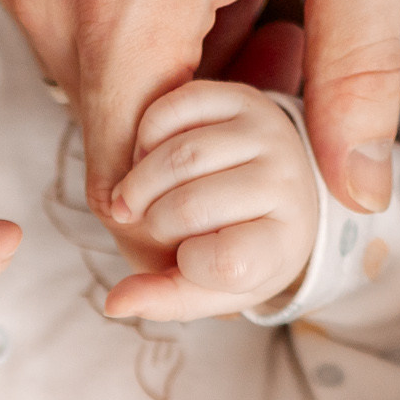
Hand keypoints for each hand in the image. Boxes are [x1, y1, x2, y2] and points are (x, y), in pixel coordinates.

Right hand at [0, 0, 399, 222]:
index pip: (122, 189)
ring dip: (179, 74)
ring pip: (101, 86)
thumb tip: (354, 190)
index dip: (185, 211)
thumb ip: (353, 71)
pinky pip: (79, 33)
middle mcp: (54, 8)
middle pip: (119, 138)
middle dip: (204, 129)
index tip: (248, 189)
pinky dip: (144, 29)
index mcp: (125, 19)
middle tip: (280, 47)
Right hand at [100, 81, 314, 320]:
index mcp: (284, 240)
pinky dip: (145, 138)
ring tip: (137, 200)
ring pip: (182, 156)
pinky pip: (176, 109)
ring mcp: (266, 133)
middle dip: (153, 223)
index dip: (192, 266)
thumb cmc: (237, 248)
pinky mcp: (242, 96)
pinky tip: (146, 160)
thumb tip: (113, 303)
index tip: (189, 260)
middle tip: (149, 226)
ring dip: (139, 184)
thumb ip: (165, 299)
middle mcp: (285, 181)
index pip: (229, 262)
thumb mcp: (210, 287)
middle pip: (191, 206)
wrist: (276, 190)